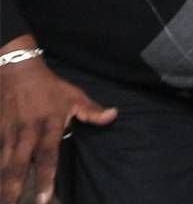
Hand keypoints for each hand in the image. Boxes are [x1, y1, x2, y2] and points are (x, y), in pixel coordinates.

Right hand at [0, 58, 117, 203]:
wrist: (18, 70)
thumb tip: (113, 115)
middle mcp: (28, 132)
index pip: (48, 155)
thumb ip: (91, 111)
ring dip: (2, 186)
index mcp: (49, 125)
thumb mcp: (73, 96)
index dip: (46, 177)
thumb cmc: (49, 86)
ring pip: (4, 165)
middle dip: (13, 190)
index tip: (44, 199)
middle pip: (18, 166)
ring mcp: (10, 133)